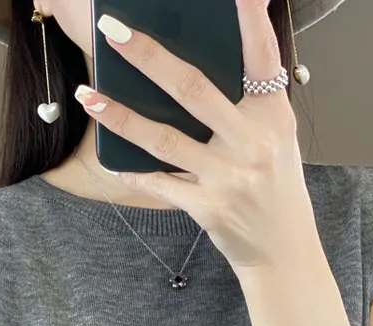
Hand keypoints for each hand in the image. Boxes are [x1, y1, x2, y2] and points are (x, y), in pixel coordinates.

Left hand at [74, 0, 320, 273]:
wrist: (284, 254)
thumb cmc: (276, 190)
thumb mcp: (278, 140)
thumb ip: (250, 101)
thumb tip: (203, 64)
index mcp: (274, 118)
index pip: (263, 58)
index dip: (250, 19)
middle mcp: (254, 145)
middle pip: (194, 90)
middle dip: (150, 57)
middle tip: (113, 29)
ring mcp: (230, 179)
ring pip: (165, 139)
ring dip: (121, 116)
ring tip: (88, 95)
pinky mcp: (209, 209)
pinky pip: (161, 184)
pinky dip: (133, 171)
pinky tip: (110, 159)